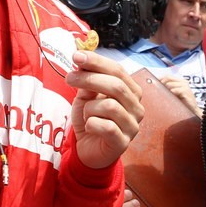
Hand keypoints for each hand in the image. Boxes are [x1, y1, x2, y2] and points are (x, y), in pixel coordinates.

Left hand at [65, 50, 142, 169]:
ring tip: (86, 114)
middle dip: (89, 78)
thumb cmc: (91, 119)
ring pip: (110, 106)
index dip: (97, 61)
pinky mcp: (123, 142)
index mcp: (131, 91)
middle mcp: (137, 107)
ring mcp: (132, 125)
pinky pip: (106, 126)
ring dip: (90, 108)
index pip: (118, 70)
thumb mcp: (86, 96)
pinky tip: (89, 127)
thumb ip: (88, 80)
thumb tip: (82, 61)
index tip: (76, 56)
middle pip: (116, 85)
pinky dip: (91, 124)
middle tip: (69, 78)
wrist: (89, 150)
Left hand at [158, 76, 201, 116]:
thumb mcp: (175, 93)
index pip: (168, 76)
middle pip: (167, 78)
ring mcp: (185, 86)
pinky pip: (174, 90)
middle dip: (161, 84)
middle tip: (158, 91)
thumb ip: (169, 88)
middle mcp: (183, 82)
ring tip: (166, 96)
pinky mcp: (185, 91)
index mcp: (181, 81)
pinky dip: (171, 93)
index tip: (153, 83)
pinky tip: (172, 98)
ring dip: (166, 91)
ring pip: (169, 84)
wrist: (192, 110)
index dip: (160, 79)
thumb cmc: (182, 102)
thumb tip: (156, 84)